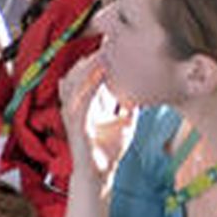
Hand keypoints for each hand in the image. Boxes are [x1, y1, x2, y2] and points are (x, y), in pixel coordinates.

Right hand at [60, 51, 131, 176]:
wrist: (99, 175)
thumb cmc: (108, 151)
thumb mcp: (124, 123)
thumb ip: (127, 107)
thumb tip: (143, 94)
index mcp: (86, 103)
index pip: (88, 75)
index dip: (97, 58)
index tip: (112, 43)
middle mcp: (75, 104)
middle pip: (78, 72)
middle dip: (91, 57)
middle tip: (106, 41)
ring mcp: (73, 112)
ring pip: (74, 81)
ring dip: (87, 67)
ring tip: (102, 54)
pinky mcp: (75, 122)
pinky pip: (80, 97)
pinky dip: (89, 84)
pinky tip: (101, 74)